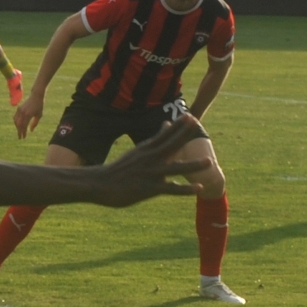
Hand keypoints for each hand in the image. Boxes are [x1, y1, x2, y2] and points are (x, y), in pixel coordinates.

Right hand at [13, 93, 42, 138]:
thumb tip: (30, 131)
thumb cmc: (39, 106)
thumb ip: (34, 123)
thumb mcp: (39, 115)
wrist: (36, 96)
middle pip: (19, 125)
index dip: (23, 132)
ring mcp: (20, 110)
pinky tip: (18, 126)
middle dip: (19, 132)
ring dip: (17, 127)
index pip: (24, 126)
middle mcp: (23, 112)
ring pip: (16, 121)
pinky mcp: (18, 108)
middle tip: (20, 137)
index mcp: (29, 115)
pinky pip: (15, 117)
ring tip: (19, 132)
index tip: (24, 137)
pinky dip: (16, 122)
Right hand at [87, 115, 207, 206]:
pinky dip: (184, 189)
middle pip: (171, 145)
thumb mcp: (136, 152)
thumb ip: (154, 141)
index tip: (190, 116)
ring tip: (209, 162)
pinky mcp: (148, 189)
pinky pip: (170, 189)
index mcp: (146, 150)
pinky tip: (197, 188)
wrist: (98, 184)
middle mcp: (150, 159)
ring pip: (174, 168)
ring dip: (192, 165)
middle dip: (185, 135)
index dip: (178, 126)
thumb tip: (165, 125)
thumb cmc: (118, 170)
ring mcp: (150, 174)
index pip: (164, 135)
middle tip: (198, 125)